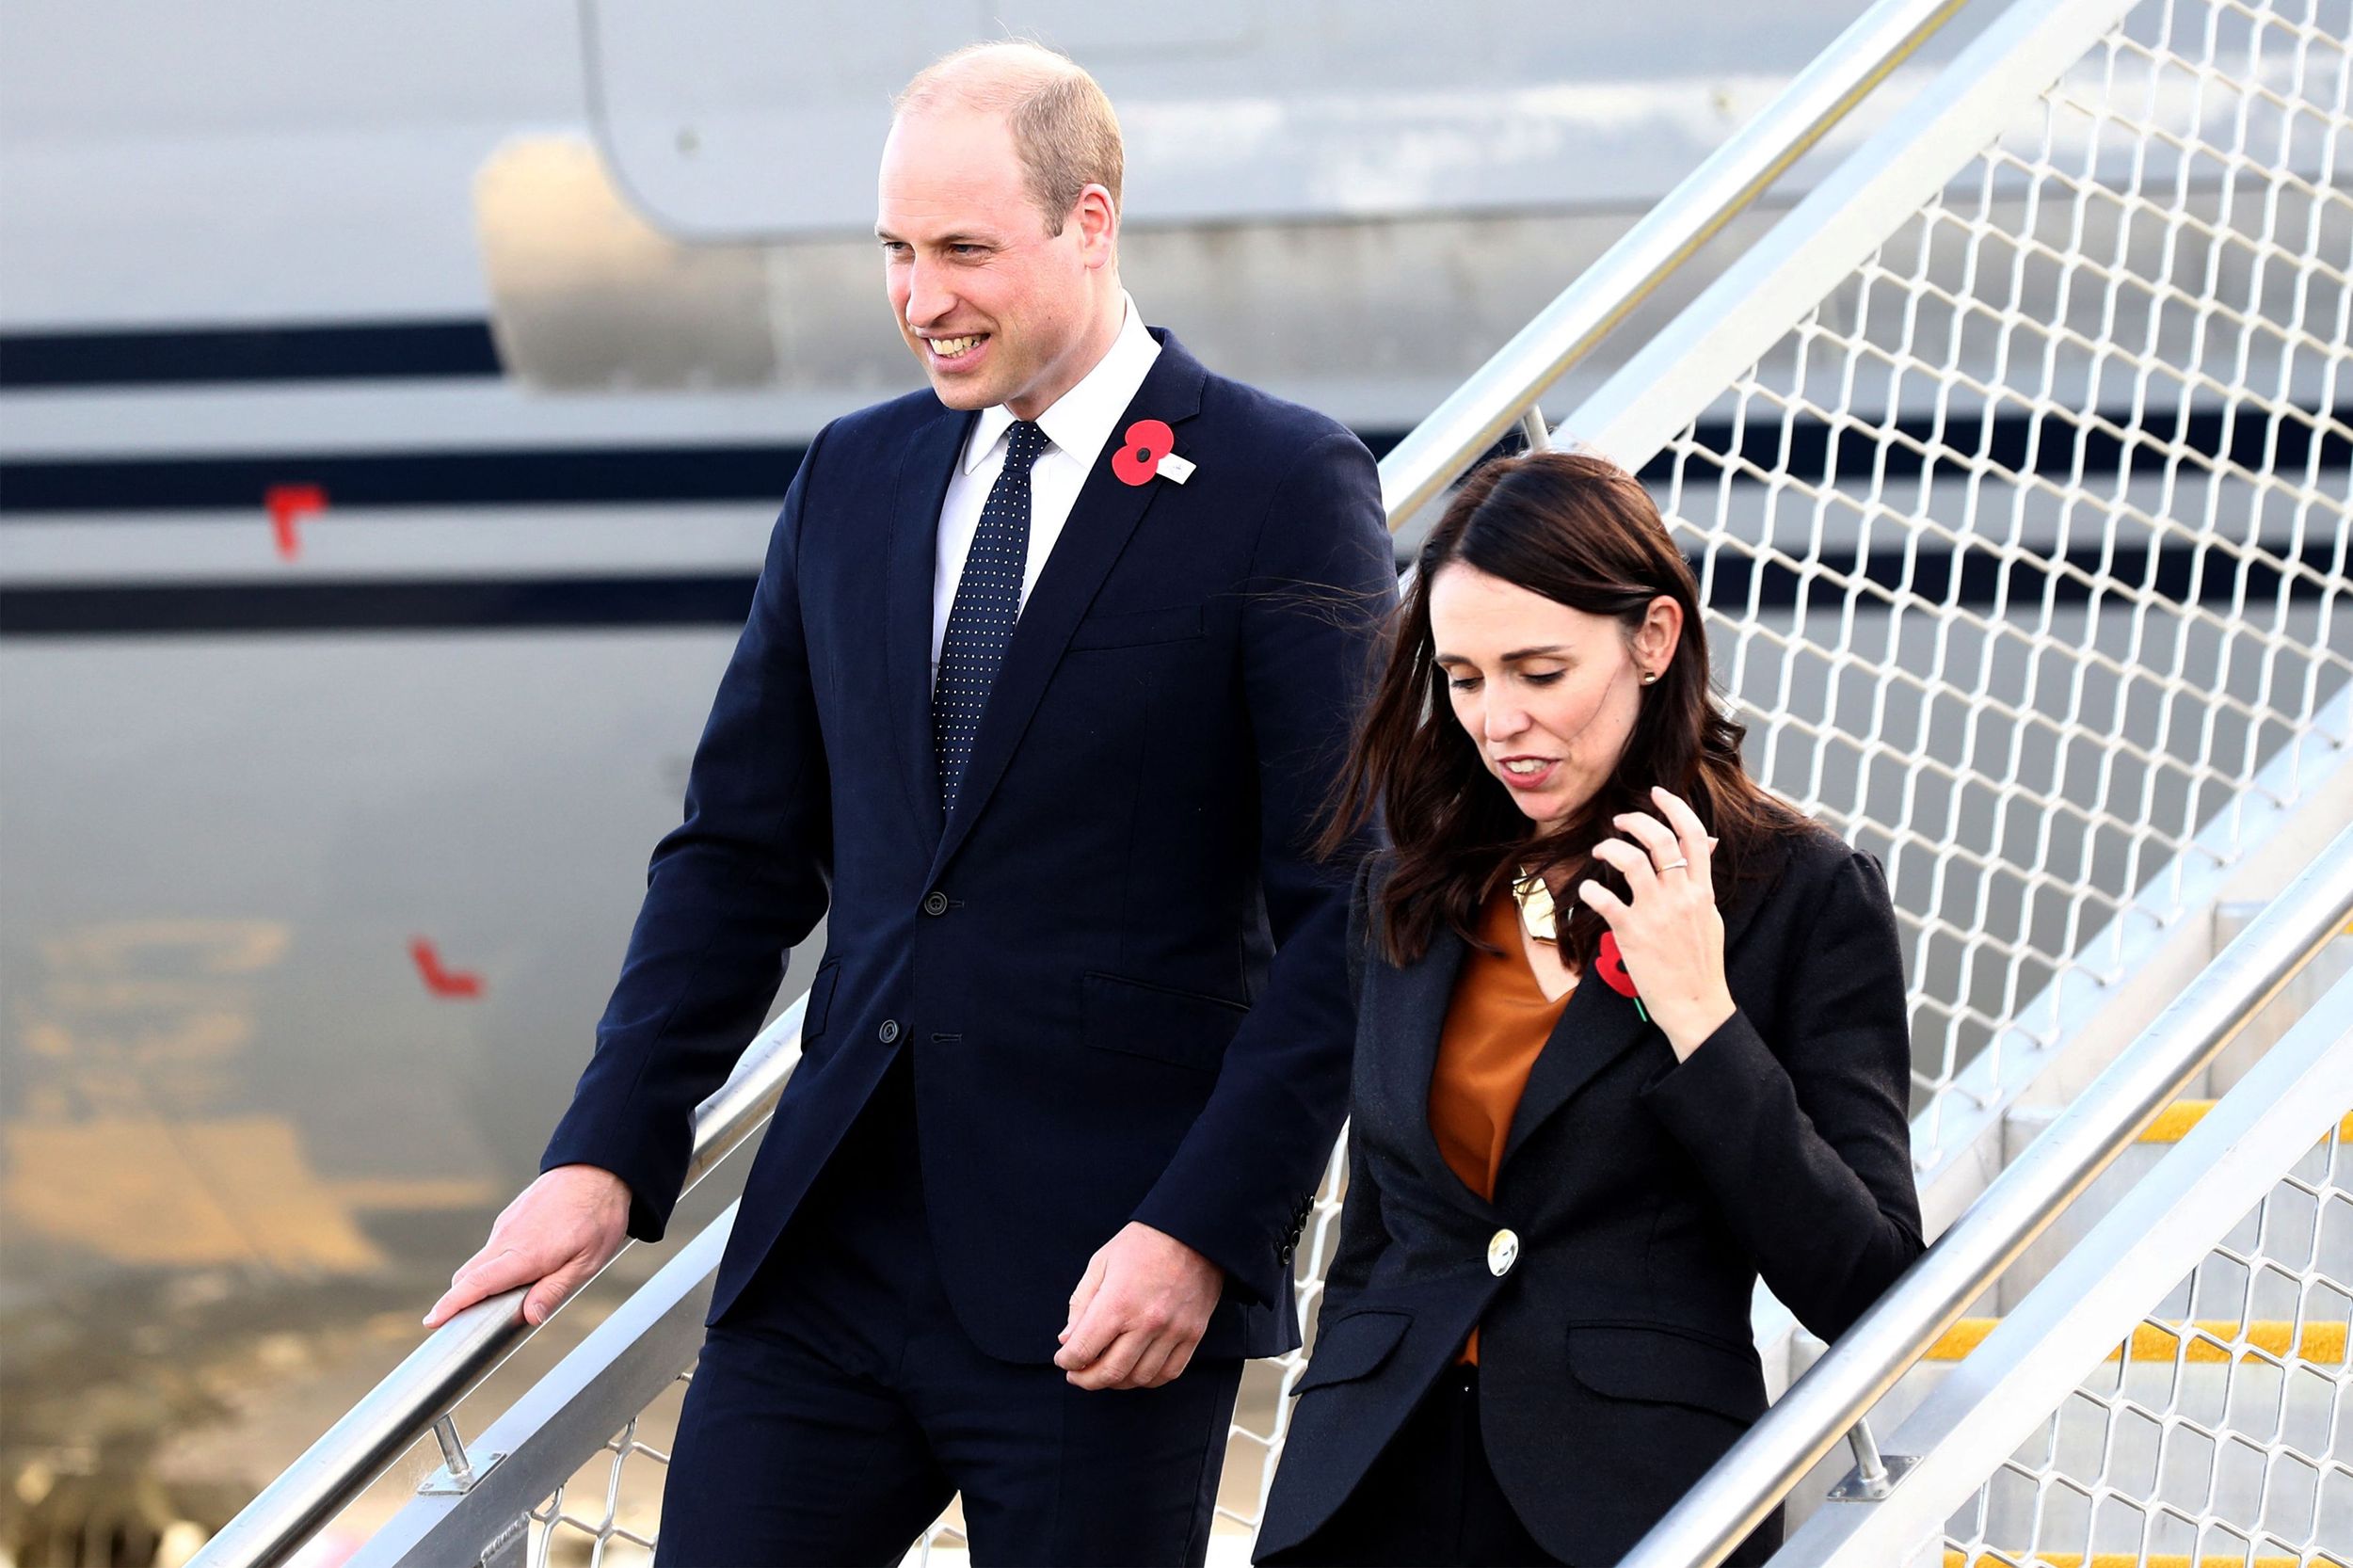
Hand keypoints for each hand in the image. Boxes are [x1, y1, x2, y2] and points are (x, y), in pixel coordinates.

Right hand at [422, 1164, 631, 1328]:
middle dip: (460, 1299)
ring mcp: (508, 1224)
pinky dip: (500, 1261)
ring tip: (514, 1294)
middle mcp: (509, 1238)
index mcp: (526, 1254)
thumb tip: (530, 1317)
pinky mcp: (512, 1215)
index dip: (451, 1304)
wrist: (599, 1167)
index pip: (477, 1283)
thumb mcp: (588, 1261)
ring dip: (487, 1280)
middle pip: (469, 1274)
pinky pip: (498, 1245)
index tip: (432, 1321)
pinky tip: (528, 1265)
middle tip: (466, 1321)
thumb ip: (556, 1289)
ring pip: (484, 1260)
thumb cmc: (599, 1216)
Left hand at [1054, 1222, 1222, 1389]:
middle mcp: (1146, 1322)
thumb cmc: (1143, 1243)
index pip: (1083, 1351)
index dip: (1067, 1361)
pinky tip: (1136, 1370)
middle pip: (1110, 1373)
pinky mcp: (1193, 1334)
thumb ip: (1081, 1304)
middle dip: (1086, 1380)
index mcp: (1118, 1302)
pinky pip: (1169, 1372)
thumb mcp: (1101, 1263)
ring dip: (1117, 1382)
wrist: (1193, 1231)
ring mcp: (1173, 1331)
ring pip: (1140, 1378)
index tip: (1063, 1359)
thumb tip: (1067, 1340)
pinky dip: (1149, 1379)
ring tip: (1106, 1371)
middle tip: (1078, 1375)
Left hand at [1578, 785, 1736, 1058]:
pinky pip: (1606, 900)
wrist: (1696, 1005)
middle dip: (1636, 821)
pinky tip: (1588, 890)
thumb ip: (1702, 882)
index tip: (1658, 793)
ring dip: (1612, 848)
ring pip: (1632, 861)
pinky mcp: (1633, 934)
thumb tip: (1706, 847)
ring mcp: (1656, 914)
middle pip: (1660, 840)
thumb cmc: (1700, 963)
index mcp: (1702, 890)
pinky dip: (1592, 889)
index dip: (1675, 807)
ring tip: (1602, 849)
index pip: (1694, 836)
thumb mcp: (1710, 916)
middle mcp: (1681, 896)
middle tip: (1619, 821)